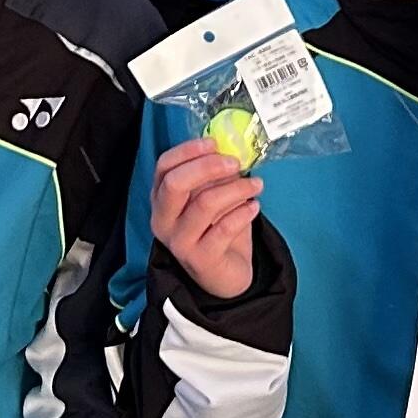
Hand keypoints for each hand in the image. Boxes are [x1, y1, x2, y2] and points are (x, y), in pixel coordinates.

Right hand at [152, 135, 264, 301]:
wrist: (224, 274)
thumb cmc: (217, 228)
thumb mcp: (212, 197)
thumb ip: (214, 175)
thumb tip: (229, 149)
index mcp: (161, 199)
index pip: (164, 166)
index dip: (188, 150)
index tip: (215, 143)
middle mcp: (163, 220)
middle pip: (176, 184)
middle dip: (208, 167)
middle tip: (235, 163)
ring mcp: (179, 242)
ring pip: (205, 204)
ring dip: (236, 189)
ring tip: (256, 185)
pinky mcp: (200, 260)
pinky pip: (224, 228)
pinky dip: (243, 212)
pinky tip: (254, 207)